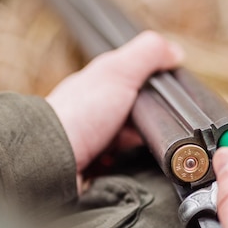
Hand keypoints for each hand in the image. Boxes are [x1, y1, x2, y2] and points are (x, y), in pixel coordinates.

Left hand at [46, 31, 182, 175]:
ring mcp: (91, 149)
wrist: (51, 160)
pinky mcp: (92, 175)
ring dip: (136, 154)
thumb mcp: (117, 72)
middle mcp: (92, 120)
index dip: (152, 98)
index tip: (163, 105)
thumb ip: (147, 56)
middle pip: (134, 124)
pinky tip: (127, 170)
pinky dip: (127, 174)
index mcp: (95, 92)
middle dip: (145, 130)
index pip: (133, 92)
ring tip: (138, 152)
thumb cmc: (77, 115)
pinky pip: (121, 175)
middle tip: (148, 133)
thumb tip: (175, 52)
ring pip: (128, 152)